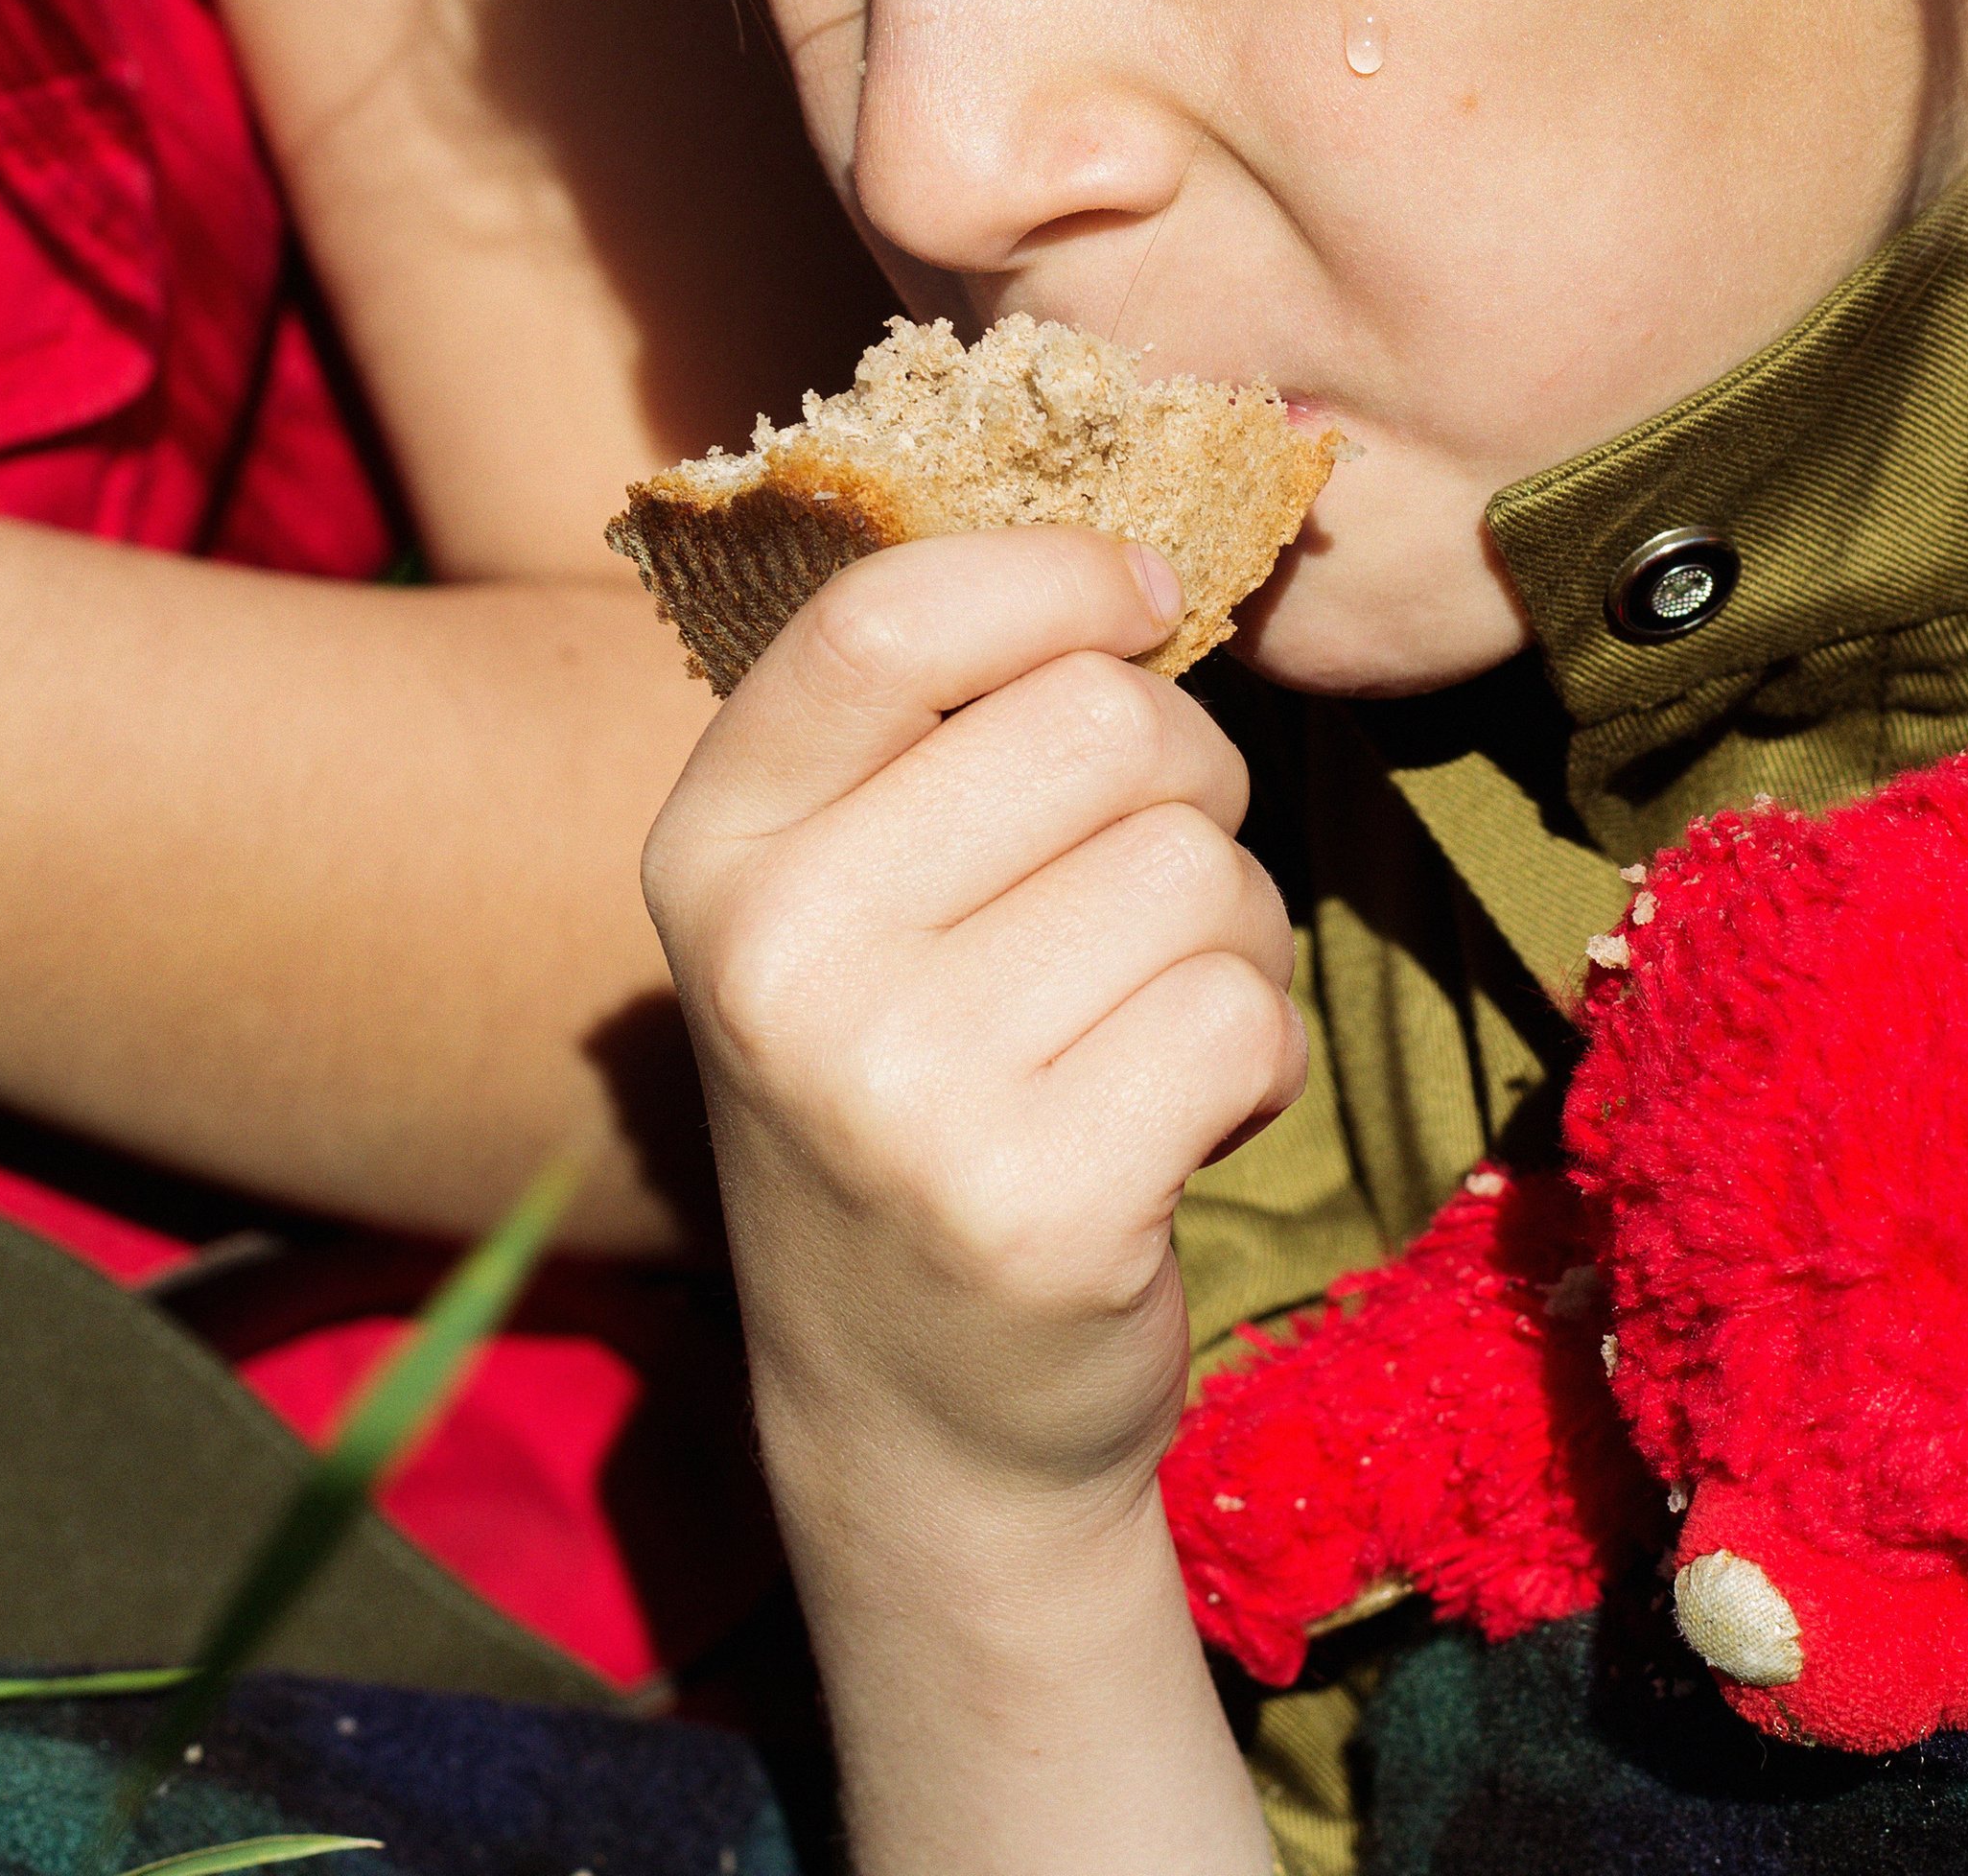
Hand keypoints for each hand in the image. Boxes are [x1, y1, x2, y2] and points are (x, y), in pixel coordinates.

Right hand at [643, 528, 1307, 1532]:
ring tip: (1142, 1024)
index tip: (1146, 599)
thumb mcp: (852, 896)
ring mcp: (893, 1093)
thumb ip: (941, 723)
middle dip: (1186, 780)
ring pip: (1200, 866)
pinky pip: (1244, 1013)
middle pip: (1101, 720)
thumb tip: (1142, 558)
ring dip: (1232, 933)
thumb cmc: (921, 1085)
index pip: (887, 616)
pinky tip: (1174, 1122)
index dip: (1058, 575)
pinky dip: (1256, 1054)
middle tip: (1140, 890)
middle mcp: (777, 959)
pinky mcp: (1030, 1209)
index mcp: (712, 848)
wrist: (917, 1410)